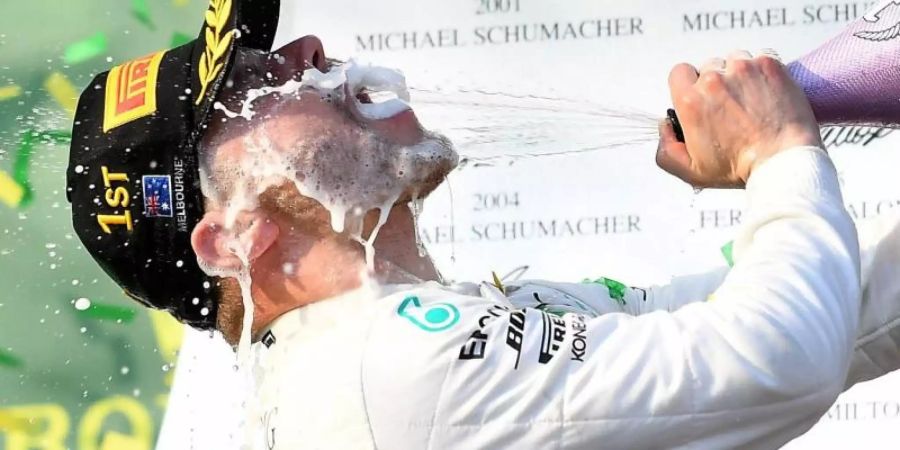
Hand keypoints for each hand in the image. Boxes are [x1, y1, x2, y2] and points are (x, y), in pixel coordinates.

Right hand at [657, 50, 822, 188]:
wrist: (783, 161)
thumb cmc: (739, 168)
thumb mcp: (691, 170)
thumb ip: (665, 150)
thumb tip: (665, 126)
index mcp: (691, 101)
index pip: (678, 72)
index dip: (687, 84)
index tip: (700, 97)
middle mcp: (714, 79)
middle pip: (708, 66)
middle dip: (716, 83)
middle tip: (730, 105)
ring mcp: (743, 68)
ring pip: (734, 60)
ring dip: (739, 75)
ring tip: (751, 99)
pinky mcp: (770, 65)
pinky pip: (760, 56)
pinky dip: (762, 71)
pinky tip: (766, 91)